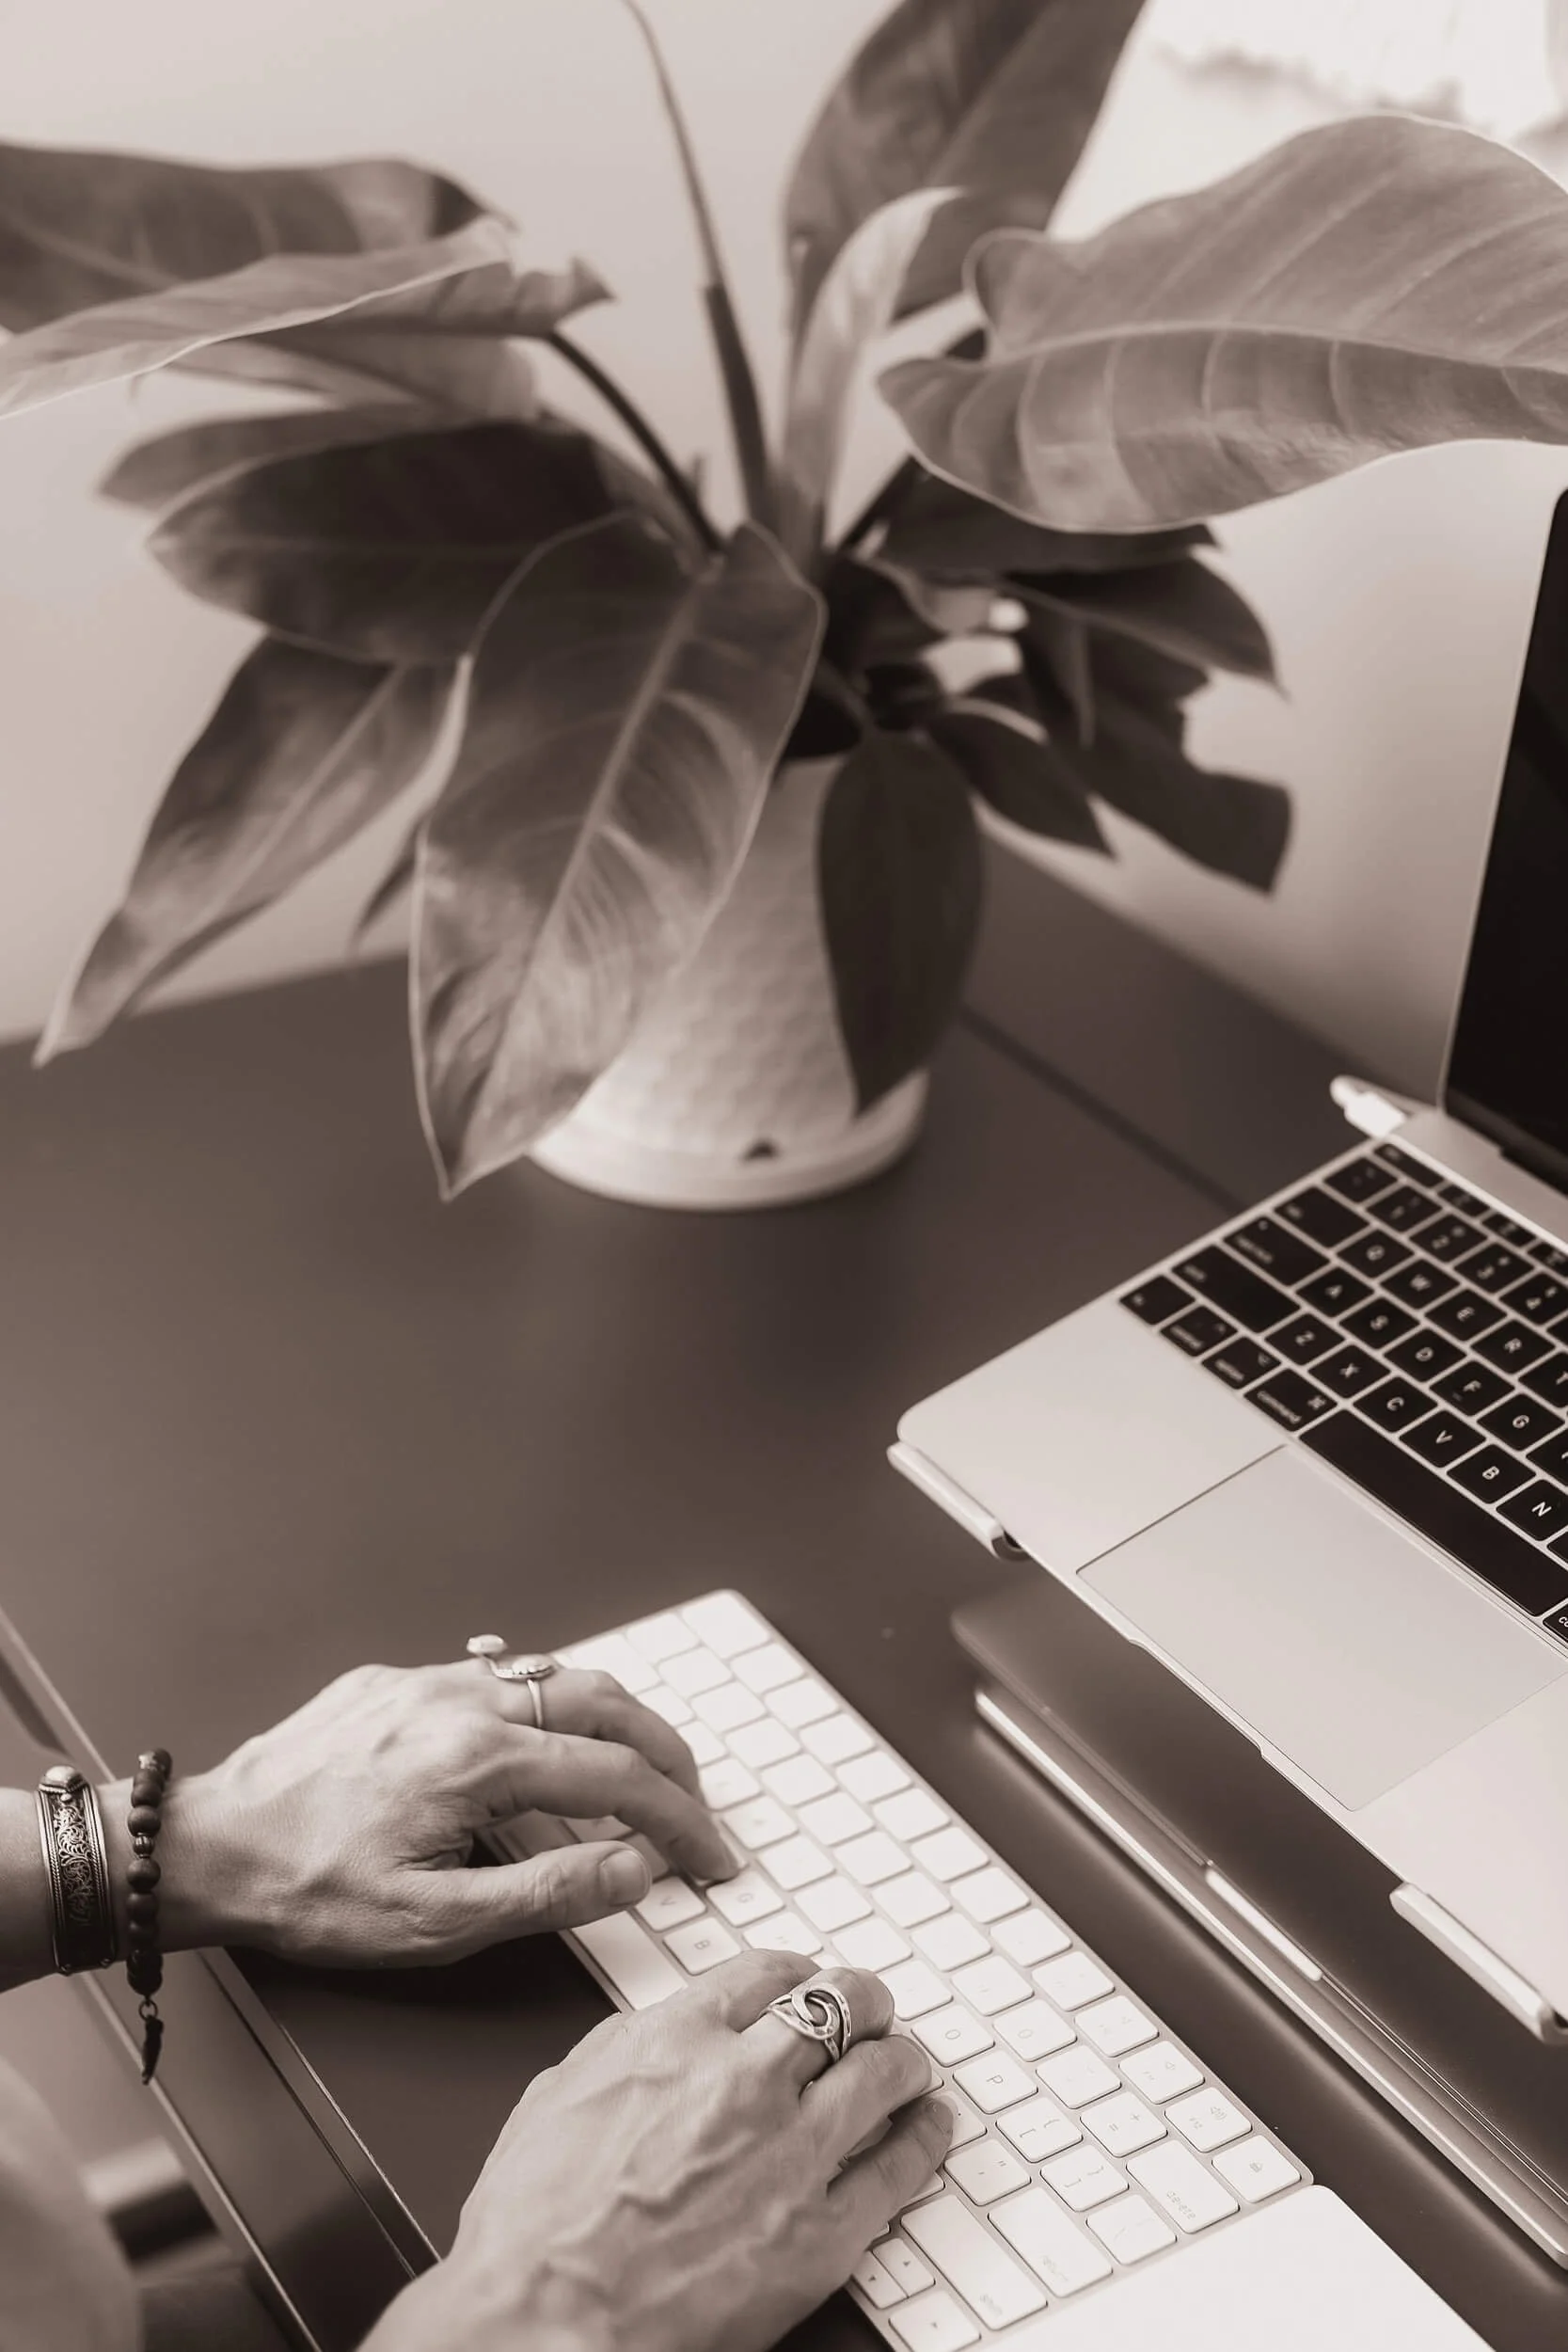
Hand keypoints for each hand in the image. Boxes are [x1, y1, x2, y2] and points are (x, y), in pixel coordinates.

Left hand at [102, 1658, 734, 1964]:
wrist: (207, 1848)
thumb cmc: (308, 1891)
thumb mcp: (434, 1924)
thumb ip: (548, 1893)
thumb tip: (635, 1868)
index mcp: (479, 1759)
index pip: (618, 1776)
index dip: (679, 1819)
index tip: (709, 1855)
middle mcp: (461, 1700)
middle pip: (603, 1700)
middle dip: (666, 1751)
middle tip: (696, 1801)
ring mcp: (427, 1680)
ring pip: (552, 1673)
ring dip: (612, 1717)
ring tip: (641, 1765)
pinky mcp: (395, 1681)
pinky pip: (494, 1670)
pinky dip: (545, 1697)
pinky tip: (546, 1728)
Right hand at [365, 1951, 952, 2351]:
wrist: (544, 2323)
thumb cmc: (533, 2229)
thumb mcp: (559, 2095)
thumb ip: (626, 2052)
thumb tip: (661, 2037)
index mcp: (675, 2039)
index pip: (766, 1973)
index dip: (796, 1972)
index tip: (804, 1980)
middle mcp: (742, 2080)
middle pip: (838, 2007)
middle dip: (863, 2001)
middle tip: (872, 2008)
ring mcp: (790, 2153)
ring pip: (882, 2073)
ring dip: (902, 2059)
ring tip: (908, 2062)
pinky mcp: (821, 2233)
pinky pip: (899, 2167)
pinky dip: (923, 2137)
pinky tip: (928, 2126)